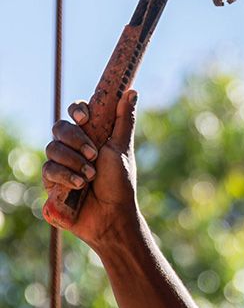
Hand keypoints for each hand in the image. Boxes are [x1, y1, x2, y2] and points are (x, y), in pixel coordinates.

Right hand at [42, 89, 139, 247]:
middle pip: (59, 127)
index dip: (77, 110)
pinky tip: (79, 185)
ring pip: (52, 148)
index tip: (85, 117)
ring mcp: (61, 165)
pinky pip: (48, 169)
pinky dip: (65, 175)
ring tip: (90, 176)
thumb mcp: (122, 149)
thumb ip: (124, 120)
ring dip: (73, 161)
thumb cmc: (120, 184)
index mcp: (91, 136)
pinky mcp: (51, 183)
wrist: (113, 216)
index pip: (76, 112)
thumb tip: (131, 91)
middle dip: (76, 139)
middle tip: (94, 155)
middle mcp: (73, 148)